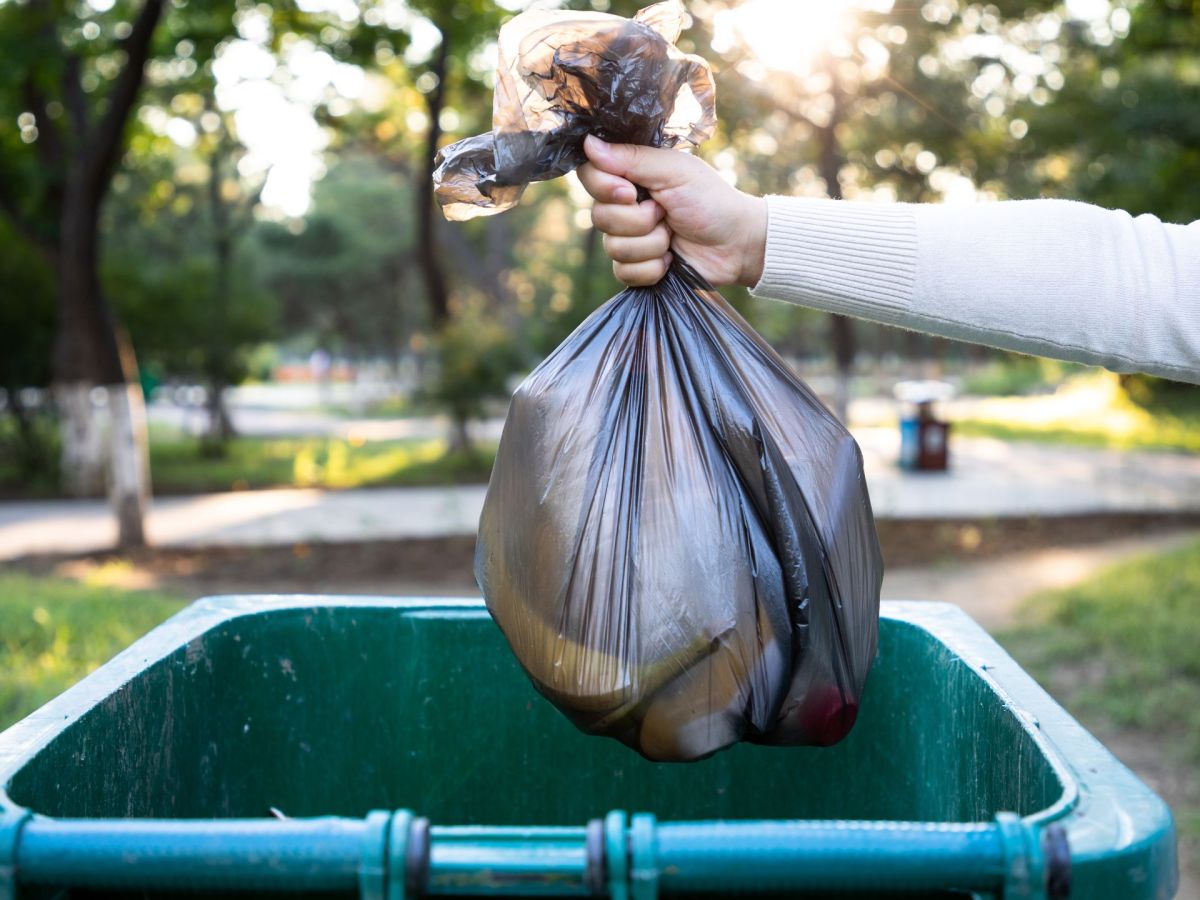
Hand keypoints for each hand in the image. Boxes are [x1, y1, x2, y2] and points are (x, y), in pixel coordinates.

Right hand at [579, 135, 766, 287]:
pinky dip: (653, 268)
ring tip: (673, 235)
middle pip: (599, 217)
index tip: (631, 192)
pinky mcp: (636, 268)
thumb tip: (587, 143)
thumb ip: (631, 158)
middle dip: (638, 220)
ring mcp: (628, 239)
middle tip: (665, 213)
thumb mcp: (674, 171)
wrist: (735, 244)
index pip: (589, 176)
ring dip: (651, 244)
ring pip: (613, 248)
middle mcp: (623, 207)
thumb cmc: (710, 200)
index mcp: (630, 176)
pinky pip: (624, 272)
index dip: (604, 188)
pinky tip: (671, 259)